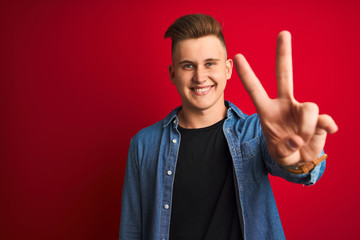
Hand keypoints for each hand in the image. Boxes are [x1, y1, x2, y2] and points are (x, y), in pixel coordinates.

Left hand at [234, 31, 337, 166]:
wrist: (302, 161)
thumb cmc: (284, 152)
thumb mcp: (278, 154)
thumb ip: (284, 149)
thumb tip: (299, 138)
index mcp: (267, 111)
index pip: (255, 89)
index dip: (247, 74)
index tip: (237, 56)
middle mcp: (284, 105)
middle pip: (284, 75)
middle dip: (283, 54)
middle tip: (283, 33)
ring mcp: (302, 110)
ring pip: (309, 107)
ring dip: (306, 128)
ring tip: (301, 141)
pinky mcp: (319, 118)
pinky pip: (324, 119)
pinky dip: (324, 128)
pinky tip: (325, 133)